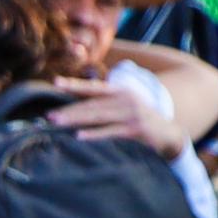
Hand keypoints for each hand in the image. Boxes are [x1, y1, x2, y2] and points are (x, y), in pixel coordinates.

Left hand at [50, 78, 184, 156]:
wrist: (169, 134)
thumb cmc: (139, 121)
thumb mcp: (124, 107)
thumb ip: (104, 104)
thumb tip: (74, 108)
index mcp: (120, 91)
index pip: (94, 88)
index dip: (75, 84)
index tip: (55, 82)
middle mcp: (125, 99)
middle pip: (92, 104)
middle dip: (69, 110)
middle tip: (48, 115)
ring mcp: (132, 113)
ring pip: (98, 116)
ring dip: (76, 120)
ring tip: (57, 122)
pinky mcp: (136, 129)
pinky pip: (111, 131)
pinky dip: (94, 134)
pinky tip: (79, 136)